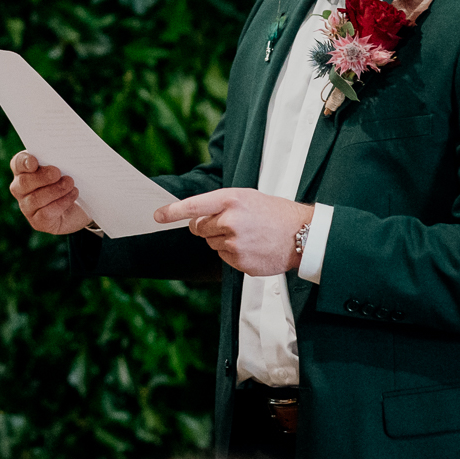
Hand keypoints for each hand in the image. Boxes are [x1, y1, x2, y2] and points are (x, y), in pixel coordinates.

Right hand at [8, 151, 92, 235]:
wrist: (78, 206)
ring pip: (35, 199)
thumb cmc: (67, 180)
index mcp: (23, 170)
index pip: (17, 163)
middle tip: (58, 173)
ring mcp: (27, 207)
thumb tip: (65, 155)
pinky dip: (61, 203)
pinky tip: (73, 195)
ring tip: (70, 183)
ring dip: (55, 190)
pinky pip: (46, 213)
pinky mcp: (37, 222)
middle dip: (42, 177)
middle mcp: (20, 189)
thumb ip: (59, 160)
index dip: (24, 162)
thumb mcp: (64, 167)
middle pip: (24, 182)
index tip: (34, 162)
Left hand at [156, 189, 312, 275]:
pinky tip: (252, 247)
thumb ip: (219, 205)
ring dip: (222, 240)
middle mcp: (229, 221)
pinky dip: (233, 254)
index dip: (172, 212)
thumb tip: (193, 217)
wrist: (301, 234)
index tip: (158, 215)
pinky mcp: (239, 261)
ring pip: (211, 244)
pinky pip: (224, 258)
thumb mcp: (246, 197)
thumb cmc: (273, 212)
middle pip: (198, 228)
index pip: (192, 206)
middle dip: (208, 227)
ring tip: (247, 235)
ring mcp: (234, 243)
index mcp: (230, 200)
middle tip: (231, 224)